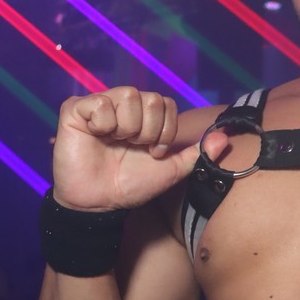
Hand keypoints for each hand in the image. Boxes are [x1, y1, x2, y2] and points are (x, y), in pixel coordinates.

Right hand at [51, 87, 218, 210]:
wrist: (100, 203)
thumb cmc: (131, 184)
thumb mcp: (171, 170)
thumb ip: (197, 154)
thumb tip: (224, 138)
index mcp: (144, 116)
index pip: (166, 103)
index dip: (165, 131)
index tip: (154, 152)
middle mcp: (123, 106)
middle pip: (150, 98)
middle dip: (149, 131)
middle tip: (135, 148)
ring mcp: (99, 105)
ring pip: (128, 95)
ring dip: (127, 127)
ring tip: (116, 143)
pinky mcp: (75, 109)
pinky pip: (100, 102)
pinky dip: (103, 124)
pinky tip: (96, 136)